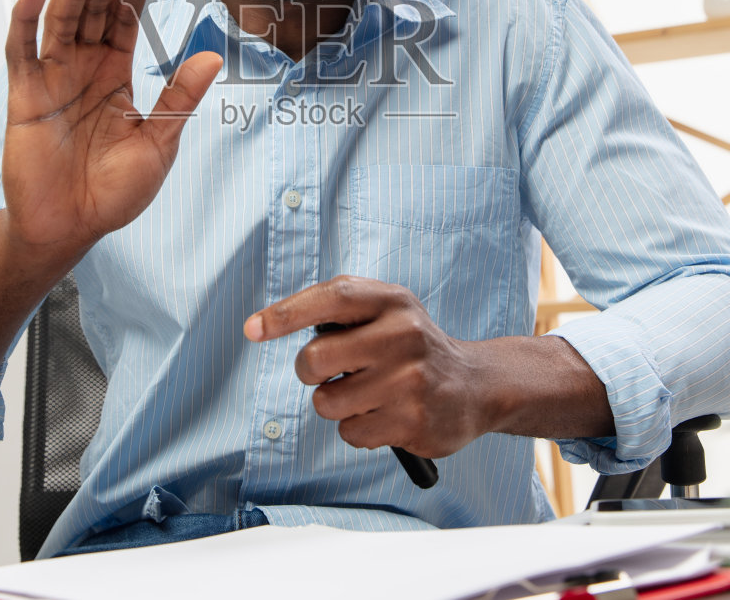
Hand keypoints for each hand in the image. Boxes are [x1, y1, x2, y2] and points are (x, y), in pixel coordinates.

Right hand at [0, 0, 221, 274]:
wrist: (71, 229)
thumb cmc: (113, 191)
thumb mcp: (159, 142)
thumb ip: (180, 98)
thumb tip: (213, 54)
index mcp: (115, 73)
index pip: (127, 14)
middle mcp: (82, 66)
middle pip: (95, 2)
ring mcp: (52, 76)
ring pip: (63, 14)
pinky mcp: (25, 94)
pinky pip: (24, 48)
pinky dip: (28, 17)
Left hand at [244, 275, 494, 458]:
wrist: (476, 386)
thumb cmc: (414, 347)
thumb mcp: (388, 310)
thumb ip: (338, 308)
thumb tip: (265, 323)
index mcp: (392, 301)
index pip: (332, 297)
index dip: (286, 313)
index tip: (253, 329)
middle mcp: (403, 335)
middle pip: (314, 359)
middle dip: (311, 372)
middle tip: (335, 372)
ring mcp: (409, 381)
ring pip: (327, 402)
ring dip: (336, 403)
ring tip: (367, 393)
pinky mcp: (412, 421)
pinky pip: (350, 432)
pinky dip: (358, 427)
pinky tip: (385, 414)